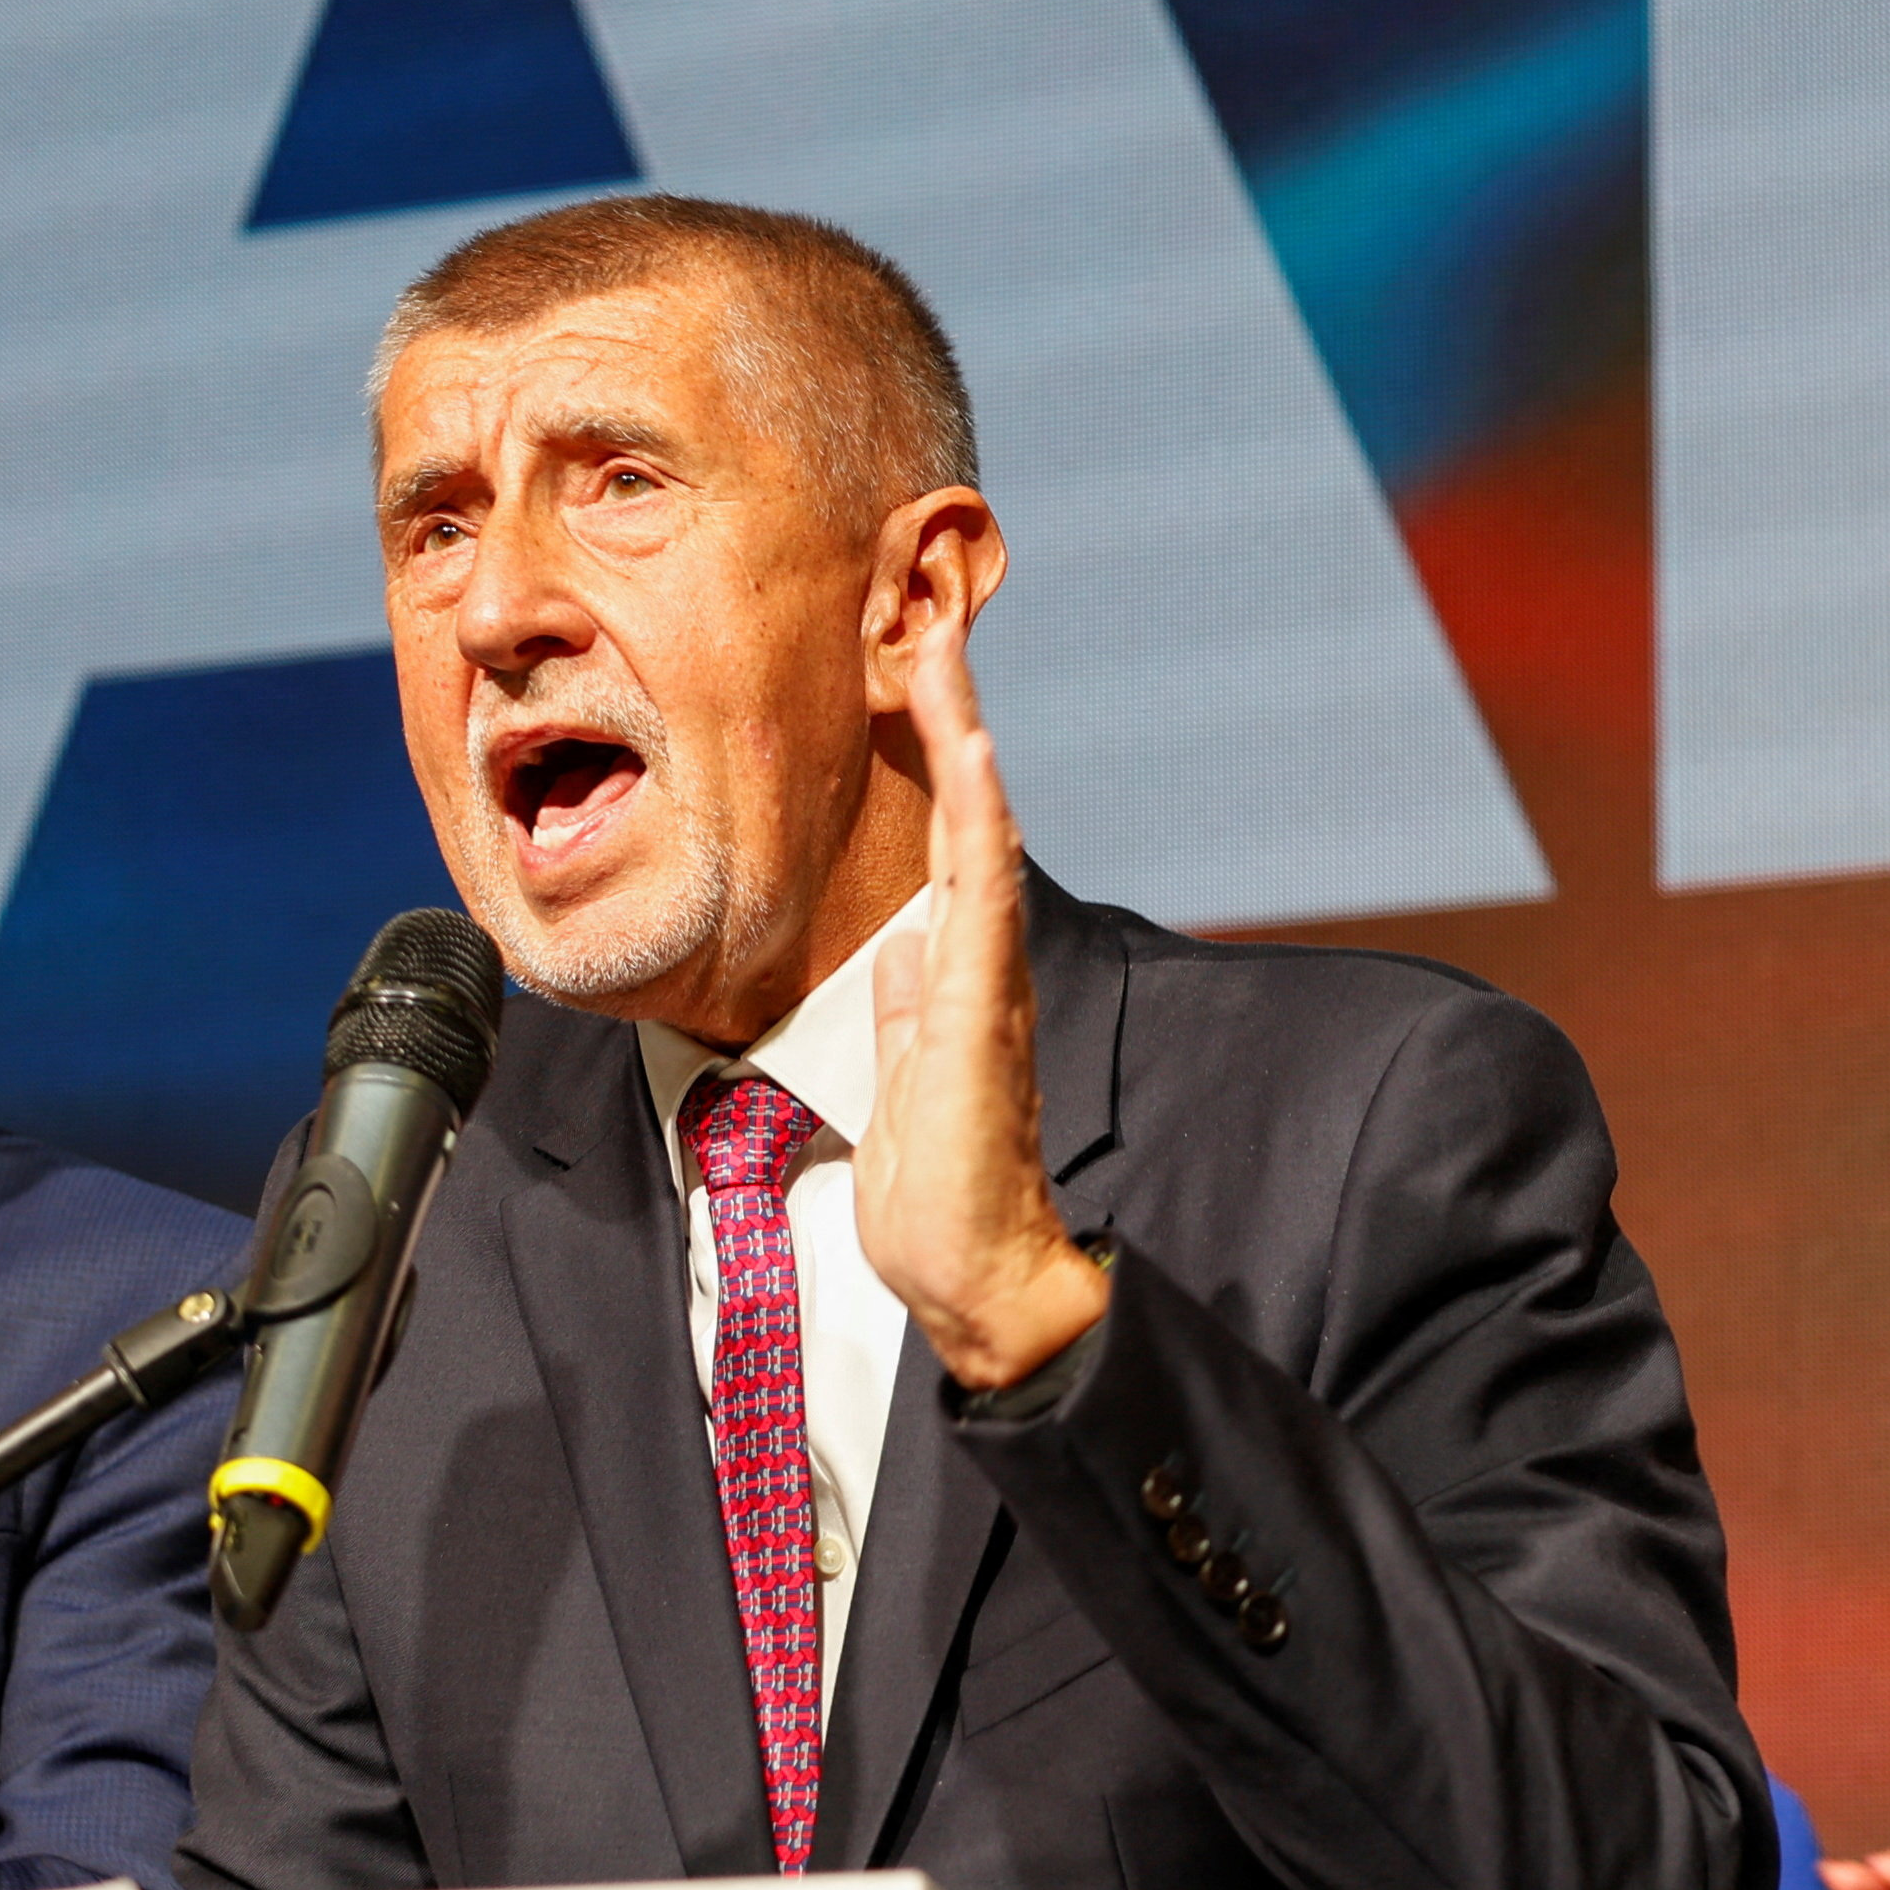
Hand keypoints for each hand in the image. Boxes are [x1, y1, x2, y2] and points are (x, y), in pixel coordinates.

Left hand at [859, 608, 1109, 1392]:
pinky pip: (984, 897)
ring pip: (981, 834)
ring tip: (943, 651)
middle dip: (947, 717)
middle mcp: (980, 961)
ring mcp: (989, 980)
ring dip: (964, 739)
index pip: (941, 842)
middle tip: (927, 616)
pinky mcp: (985, 1010)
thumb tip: (900, 951)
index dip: (926, 758)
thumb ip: (909, 1007)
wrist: (974, 1272)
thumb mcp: (902, 1075)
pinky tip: (973, 752)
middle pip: (966, 814)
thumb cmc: (941, 1189)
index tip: (903, 674)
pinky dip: (980, 818)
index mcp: (954, 972)